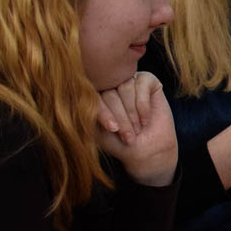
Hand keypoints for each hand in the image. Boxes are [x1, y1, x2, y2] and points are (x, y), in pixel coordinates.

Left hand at [94, 71, 177, 186]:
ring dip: (132, 112)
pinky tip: (145, 119)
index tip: (113, 129)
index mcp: (94, 96)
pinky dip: (143, 105)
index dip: (103, 112)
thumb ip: (90, 114)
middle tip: (128, 135)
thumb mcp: (99, 132)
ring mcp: (128, 81)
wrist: (147, 150)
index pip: (92, 96)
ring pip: (125, 87)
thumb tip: (83, 98)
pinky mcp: (147, 80)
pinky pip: (142, 85)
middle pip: (109, 92)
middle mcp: (109, 85)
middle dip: (120, 116)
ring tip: (137, 129)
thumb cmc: (120, 143)